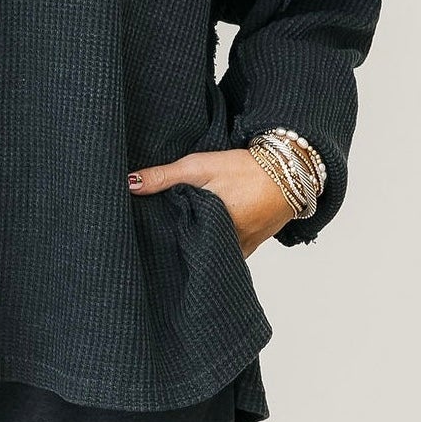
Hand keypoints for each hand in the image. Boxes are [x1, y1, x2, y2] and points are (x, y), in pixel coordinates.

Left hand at [128, 149, 294, 255]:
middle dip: (179, 246)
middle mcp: (225, 246)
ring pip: (211, 254)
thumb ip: (164, 177)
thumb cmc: (245, 169)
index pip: (176, 244)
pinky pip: (228, 253)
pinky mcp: (251, 247)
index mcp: (209, 229)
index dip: (163, 241)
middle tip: (159, 239)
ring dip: (199, 246)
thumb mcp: (199, 167)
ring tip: (182, 236)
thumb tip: (130, 184)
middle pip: (193, 252)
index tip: (148, 236)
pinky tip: (206, 236)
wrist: (291, 171)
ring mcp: (240, 249)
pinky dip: (217, 246)